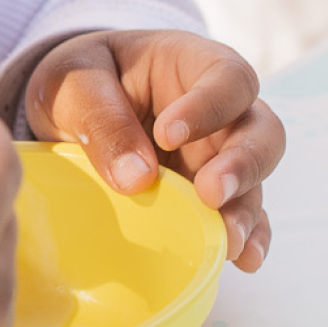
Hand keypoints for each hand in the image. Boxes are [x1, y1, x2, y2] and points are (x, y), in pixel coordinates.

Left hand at [25, 31, 284, 271]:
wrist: (67, 110)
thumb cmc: (79, 81)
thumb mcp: (73, 82)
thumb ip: (100, 118)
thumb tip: (137, 179)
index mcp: (192, 65)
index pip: (227, 77)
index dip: (209, 105)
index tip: (167, 134)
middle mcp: (219, 112)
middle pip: (260, 131)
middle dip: (243, 163)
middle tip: (211, 192)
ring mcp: (218, 156)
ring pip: (254, 180)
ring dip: (244, 211)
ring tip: (228, 241)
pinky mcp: (209, 196)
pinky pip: (240, 215)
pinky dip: (247, 237)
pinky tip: (243, 262)